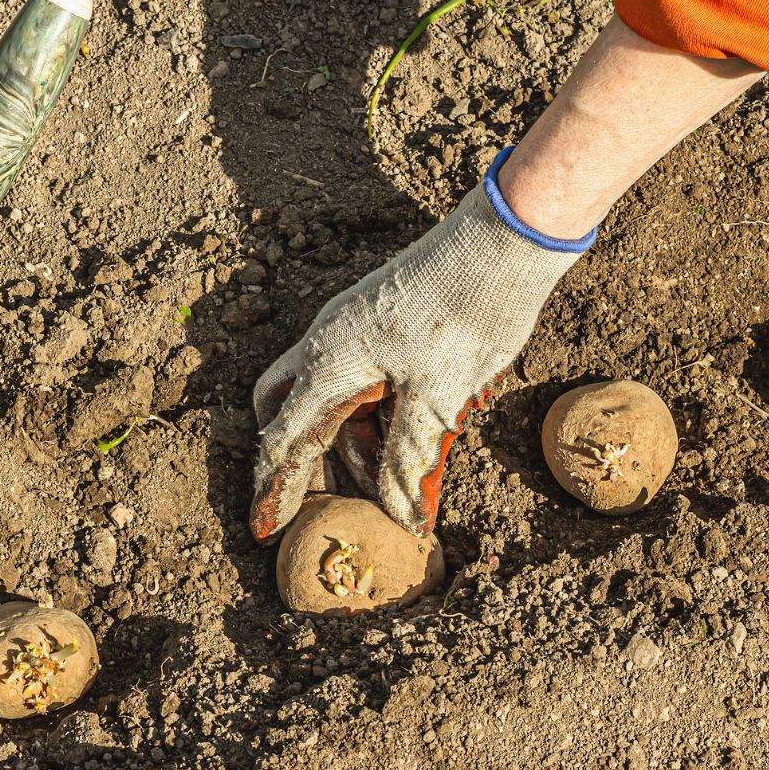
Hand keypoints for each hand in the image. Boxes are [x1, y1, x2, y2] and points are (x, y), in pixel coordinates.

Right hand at [250, 155, 594, 540]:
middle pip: (285, 409)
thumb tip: (402, 519)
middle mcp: (328, 341)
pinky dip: (374, 414)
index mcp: (330, 363)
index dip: (275, 489)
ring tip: (398, 479)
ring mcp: (352, 326)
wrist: (502, 240)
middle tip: (313, 500)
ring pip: (331, 396)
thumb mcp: (439, 400)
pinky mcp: (380, 319)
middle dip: (297, 457)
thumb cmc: (466, 315)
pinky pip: (359, 376)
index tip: (265, 529)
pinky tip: (409, 436)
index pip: (285, 439)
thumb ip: (409, 460)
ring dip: (353, 439)